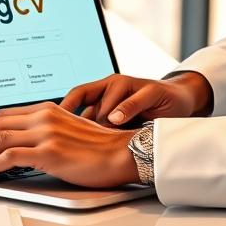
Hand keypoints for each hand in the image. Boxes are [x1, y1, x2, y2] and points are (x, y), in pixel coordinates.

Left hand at [0, 102, 139, 187]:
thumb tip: (18, 147)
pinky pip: (9, 156)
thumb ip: (45, 132)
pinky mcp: (50, 151)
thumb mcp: (67, 133)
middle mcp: (44, 116)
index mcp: (47, 109)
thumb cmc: (99, 150)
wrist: (124, 154)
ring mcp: (47, 132)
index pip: (1, 116)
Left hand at [60, 71, 211, 126]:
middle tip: (72, 140)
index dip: (61, 109)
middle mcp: (114, 84)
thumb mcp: (116, 119)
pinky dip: (124, 110)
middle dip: (81, 122)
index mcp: (102, 89)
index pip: (75, 95)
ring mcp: (132, 85)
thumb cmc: (143, 114)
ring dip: (103, 119)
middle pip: (88, 100)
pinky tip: (116, 120)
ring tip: (100, 135)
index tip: (47, 126)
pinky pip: (134, 100)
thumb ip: (95, 125)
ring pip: (108, 101)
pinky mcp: (151, 89)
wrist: (178, 100)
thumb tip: (65, 139)